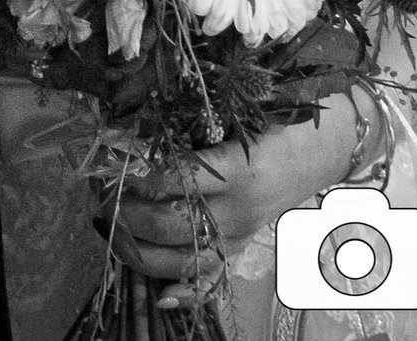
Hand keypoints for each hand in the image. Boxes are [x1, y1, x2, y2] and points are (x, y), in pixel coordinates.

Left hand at [101, 92, 372, 293]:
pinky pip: (211, 281)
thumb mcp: (239, 117)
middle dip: (126, 213)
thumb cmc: (276, 124)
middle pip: (168, 223)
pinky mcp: (239, 250)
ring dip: (136, 249)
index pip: (174, 180)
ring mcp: (238, 237)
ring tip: (108, 228)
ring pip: (179, 259)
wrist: (319, 153)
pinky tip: (160, 298)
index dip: (137, 176)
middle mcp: (237, 211)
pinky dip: (185, 294)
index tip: (109, 166)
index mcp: (238, 170)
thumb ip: (193, 125)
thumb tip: (135, 132)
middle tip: (97, 197)